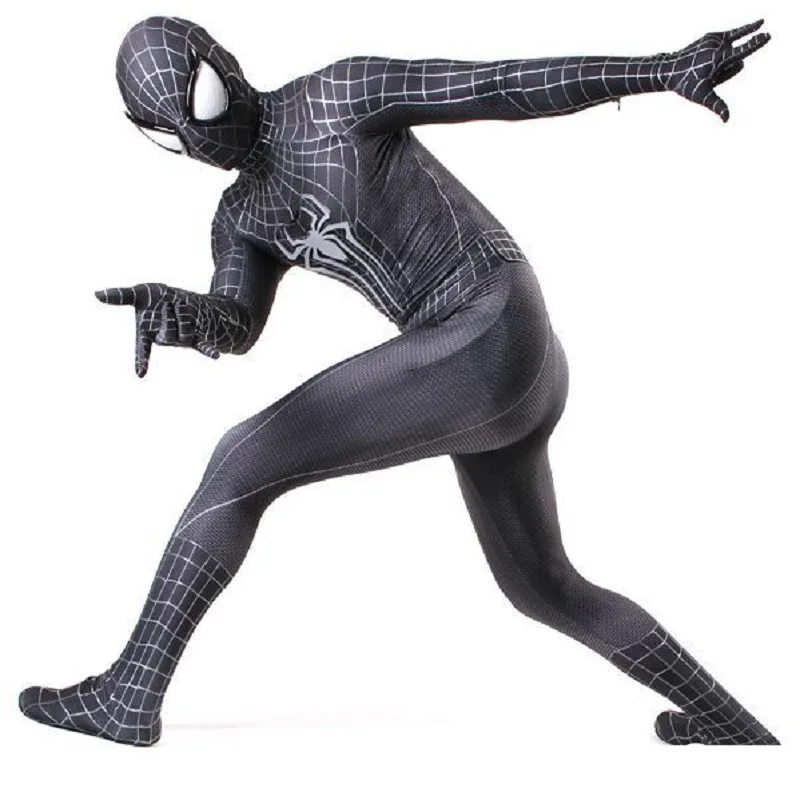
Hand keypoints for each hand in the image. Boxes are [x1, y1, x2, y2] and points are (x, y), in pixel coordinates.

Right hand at [95, 283, 251, 376]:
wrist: (180, 295)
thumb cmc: (156, 298)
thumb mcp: (140, 293)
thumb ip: (121, 296)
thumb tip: (96, 294)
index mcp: (147, 334)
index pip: (143, 348)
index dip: (142, 360)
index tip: (141, 373)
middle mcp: (164, 340)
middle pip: (168, 334)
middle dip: (170, 315)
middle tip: (168, 304)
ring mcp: (181, 340)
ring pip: (184, 333)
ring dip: (184, 314)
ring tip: (181, 306)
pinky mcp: (196, 338)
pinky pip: (202, 347)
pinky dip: (208, 352)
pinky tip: (216, 357)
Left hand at [663, 19, 770, 121]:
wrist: (669, 69)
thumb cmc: (685, 85)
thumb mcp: (702, 96)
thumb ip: (717, 105)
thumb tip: (727, 120)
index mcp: (720, 58)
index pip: (744, 50)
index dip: (756, 43)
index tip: (768, 35)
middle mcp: (718, 45)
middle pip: (736, 59)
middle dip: (728, 70)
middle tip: (708, 76)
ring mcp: (714, 38)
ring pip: (731, 50)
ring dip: (723, 63)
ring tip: (705, 70)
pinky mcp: (710, 35)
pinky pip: (725, 41)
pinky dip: (724, 48)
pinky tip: (714, 58)